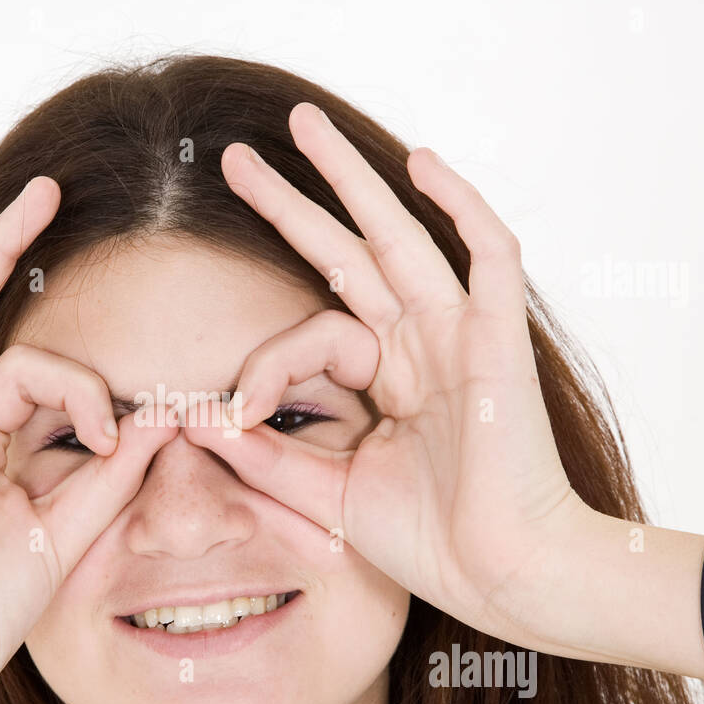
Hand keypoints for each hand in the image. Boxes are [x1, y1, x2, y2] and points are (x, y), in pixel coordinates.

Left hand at [189, 103, 589, 648]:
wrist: (505, 577)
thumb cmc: (431, 543)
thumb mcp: (327, 493)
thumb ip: (267, 455)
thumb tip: (198, 418)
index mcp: (387, 379)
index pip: (311, 331)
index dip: (265, 362)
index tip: (228, 414)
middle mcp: (419, 345)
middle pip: (347, 254)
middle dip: (291, 204)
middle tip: (233, 158)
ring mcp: (458, 335)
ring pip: (401, 235)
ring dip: (351, 178)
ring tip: (301, 126)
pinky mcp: (498, 337)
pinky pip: (487, 254)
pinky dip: (459, 204)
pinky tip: (419, 161)